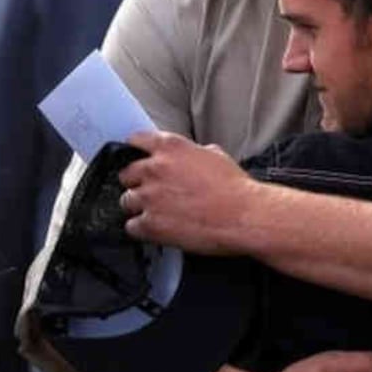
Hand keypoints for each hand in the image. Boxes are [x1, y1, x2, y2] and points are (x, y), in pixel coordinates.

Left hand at [118, 131, 258, 254]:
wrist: (245, 215)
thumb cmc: (235, 188)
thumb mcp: (215, 155)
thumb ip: (192, 153)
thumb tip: (188, 156)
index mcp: (170, 147)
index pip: (135, 141)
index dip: (136, 152)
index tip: (137, 160)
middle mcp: (155, 169)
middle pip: (126, 174)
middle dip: (138, 184)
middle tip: (153, 193)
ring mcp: (150, 197)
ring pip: (126, 201)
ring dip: (139, 208)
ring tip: (158, 214)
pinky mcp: (151, 224)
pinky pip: (132, 227)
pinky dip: (142, 230)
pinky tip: (157, 230)